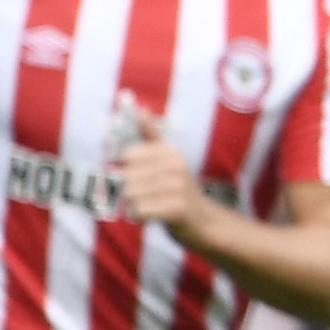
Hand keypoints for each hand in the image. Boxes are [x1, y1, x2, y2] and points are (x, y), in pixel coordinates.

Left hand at [111, 106, 210, 236]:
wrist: (203, 220)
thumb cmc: (178, 188)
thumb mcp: (168, 158)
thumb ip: (151, 134)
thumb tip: (140, 109)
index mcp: (170, 151)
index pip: (127, 156)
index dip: (131, 169)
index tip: (146, 177)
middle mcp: (175, 166)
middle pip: (126, 176)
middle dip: (132, 190)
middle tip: (151, 195)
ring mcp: (178, 187)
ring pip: (130, 195)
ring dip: (136, 204)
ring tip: (153, 205)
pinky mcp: (177, 209)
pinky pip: (139, 211)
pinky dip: (140, 217)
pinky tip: (154, 215)